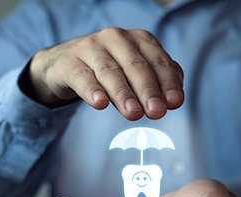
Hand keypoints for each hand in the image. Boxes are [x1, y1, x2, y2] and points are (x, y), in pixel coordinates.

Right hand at [25, 27, 183, 119]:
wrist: (65, 64)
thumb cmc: (110, 69)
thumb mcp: (136, 73)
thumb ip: (158, 82)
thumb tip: (173, 99)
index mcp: (139, 40)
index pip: (158, 62)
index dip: (168, 83)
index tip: (174, 103)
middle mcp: (116, 39)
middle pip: (136, 66)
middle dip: (148, 90)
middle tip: (157, 112)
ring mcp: (90, 48)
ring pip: (110, 72)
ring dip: (123, 93)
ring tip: (133, 113)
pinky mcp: (68, 62)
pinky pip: (81, 76)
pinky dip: (92, 90)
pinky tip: (100, 103)